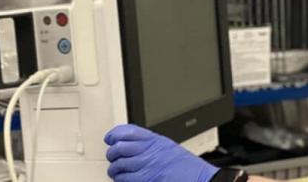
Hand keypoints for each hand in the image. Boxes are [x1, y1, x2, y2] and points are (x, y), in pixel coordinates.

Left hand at [104, 124, 219, 181]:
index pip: (127, 131)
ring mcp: (146, 165)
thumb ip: (150, 144)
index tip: (110, 138)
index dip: (115, 134)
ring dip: (114, 168)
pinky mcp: (145, 179)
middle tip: (112, 157)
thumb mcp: (167, 146)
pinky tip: (122, 179)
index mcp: (154, 139)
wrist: (197, 177)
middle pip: (119, 147)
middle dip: (112, 153)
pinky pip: (124, 178)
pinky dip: (120, 179)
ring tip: (115, 171)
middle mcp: (149, 150)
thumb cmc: (186, 166)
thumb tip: (132, 145)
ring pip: (119, 164)